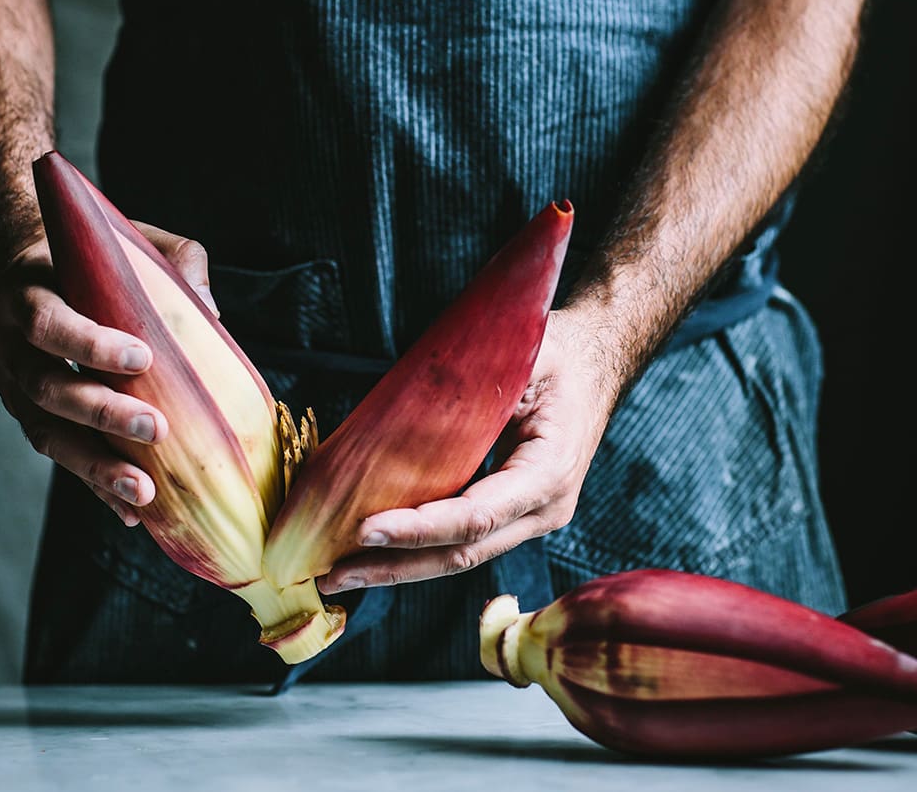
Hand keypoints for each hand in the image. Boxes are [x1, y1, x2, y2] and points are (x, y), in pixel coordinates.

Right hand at [0, 219, 218, 525]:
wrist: (31, 267)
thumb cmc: (91, 257)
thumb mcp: (129, 241)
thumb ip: (173, 262)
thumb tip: (211, 311)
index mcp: (28, 294)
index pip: (49, 323)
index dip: (90, 344)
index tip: (142, 358)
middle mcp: (11, 346)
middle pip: (48, 388)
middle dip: (102, 413)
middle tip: (157, 428)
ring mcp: (16, 387)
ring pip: (48, 434)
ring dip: (96, 465)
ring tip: (143, 492)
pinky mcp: (32, 418)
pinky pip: (61, 456)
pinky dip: (96, 485)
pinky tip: (132, 512)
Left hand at [316, 309, 610, 593]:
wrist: (597, 362)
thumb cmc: (560, 355)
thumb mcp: (524, 357)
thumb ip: (474, 382)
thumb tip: (399, 404)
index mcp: (549, 473)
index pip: (475, 518)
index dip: (418, 529)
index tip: (364, 529)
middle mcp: (544, 509)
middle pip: (461, 554)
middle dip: (394, 566)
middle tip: (333, 574)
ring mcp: (531, 517)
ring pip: (459, 556)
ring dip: (399, 566)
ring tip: (340, 573)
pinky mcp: (514, 513)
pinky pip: (462, 539)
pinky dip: (417, 547)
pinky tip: (375, 550)